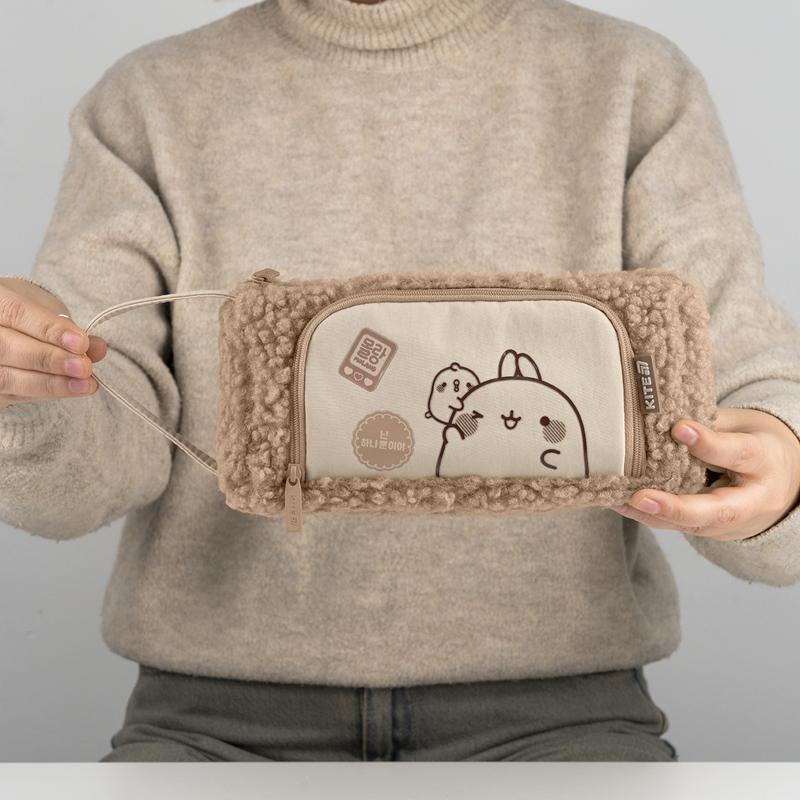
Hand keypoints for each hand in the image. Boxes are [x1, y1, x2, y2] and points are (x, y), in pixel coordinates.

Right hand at [0, 277, 107, 408]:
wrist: (6, 325)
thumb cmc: (28, 314)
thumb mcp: (48, 310)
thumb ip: (69, 328)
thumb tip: (97, 348)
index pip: (17, 314)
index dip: (50, 330)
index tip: (81, 342)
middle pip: (8, 349)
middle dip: (51, 360)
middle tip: (85, 367)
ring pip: (8, 378)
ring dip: (51, 384)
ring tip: (85, 384)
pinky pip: (14, 394)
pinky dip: (46, 393)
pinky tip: (71, 390)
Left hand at [612, 408, 799, 540]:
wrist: (782, 483)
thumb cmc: (754, 444)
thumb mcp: (742, 425)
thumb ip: (710, 423)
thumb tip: (664, 414)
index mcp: (765, 462)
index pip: (739, 453)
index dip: (710, 443)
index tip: (679, 428)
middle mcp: (751, 500)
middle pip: (717, 511)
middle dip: (677, 508)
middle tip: (640, 497)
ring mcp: (731, 522)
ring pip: (691, 525)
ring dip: (652, 515)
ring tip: (618, 500)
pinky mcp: (710, 530)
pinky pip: (679, 526)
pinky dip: (649, 516)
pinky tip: (619, 503)